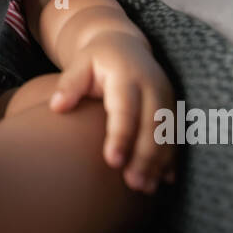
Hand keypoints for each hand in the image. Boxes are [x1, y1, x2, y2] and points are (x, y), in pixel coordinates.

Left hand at [48, 31, 177, 192]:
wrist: (125, 45)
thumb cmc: (96, 60)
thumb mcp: (80, 64)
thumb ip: (69, 84)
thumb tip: (56, 106)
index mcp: (127, 76)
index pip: (125, 109)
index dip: (121, 136)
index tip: (113, 161)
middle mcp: (152, 86)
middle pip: (152, 125)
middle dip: (144, 156)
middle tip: (132, 184)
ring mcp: (166, 97)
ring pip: (167, 133)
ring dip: (159, 162)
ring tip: (144, 188)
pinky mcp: (173, 107)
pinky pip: (176, 135)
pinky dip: (172, 158)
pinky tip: (166, 180)